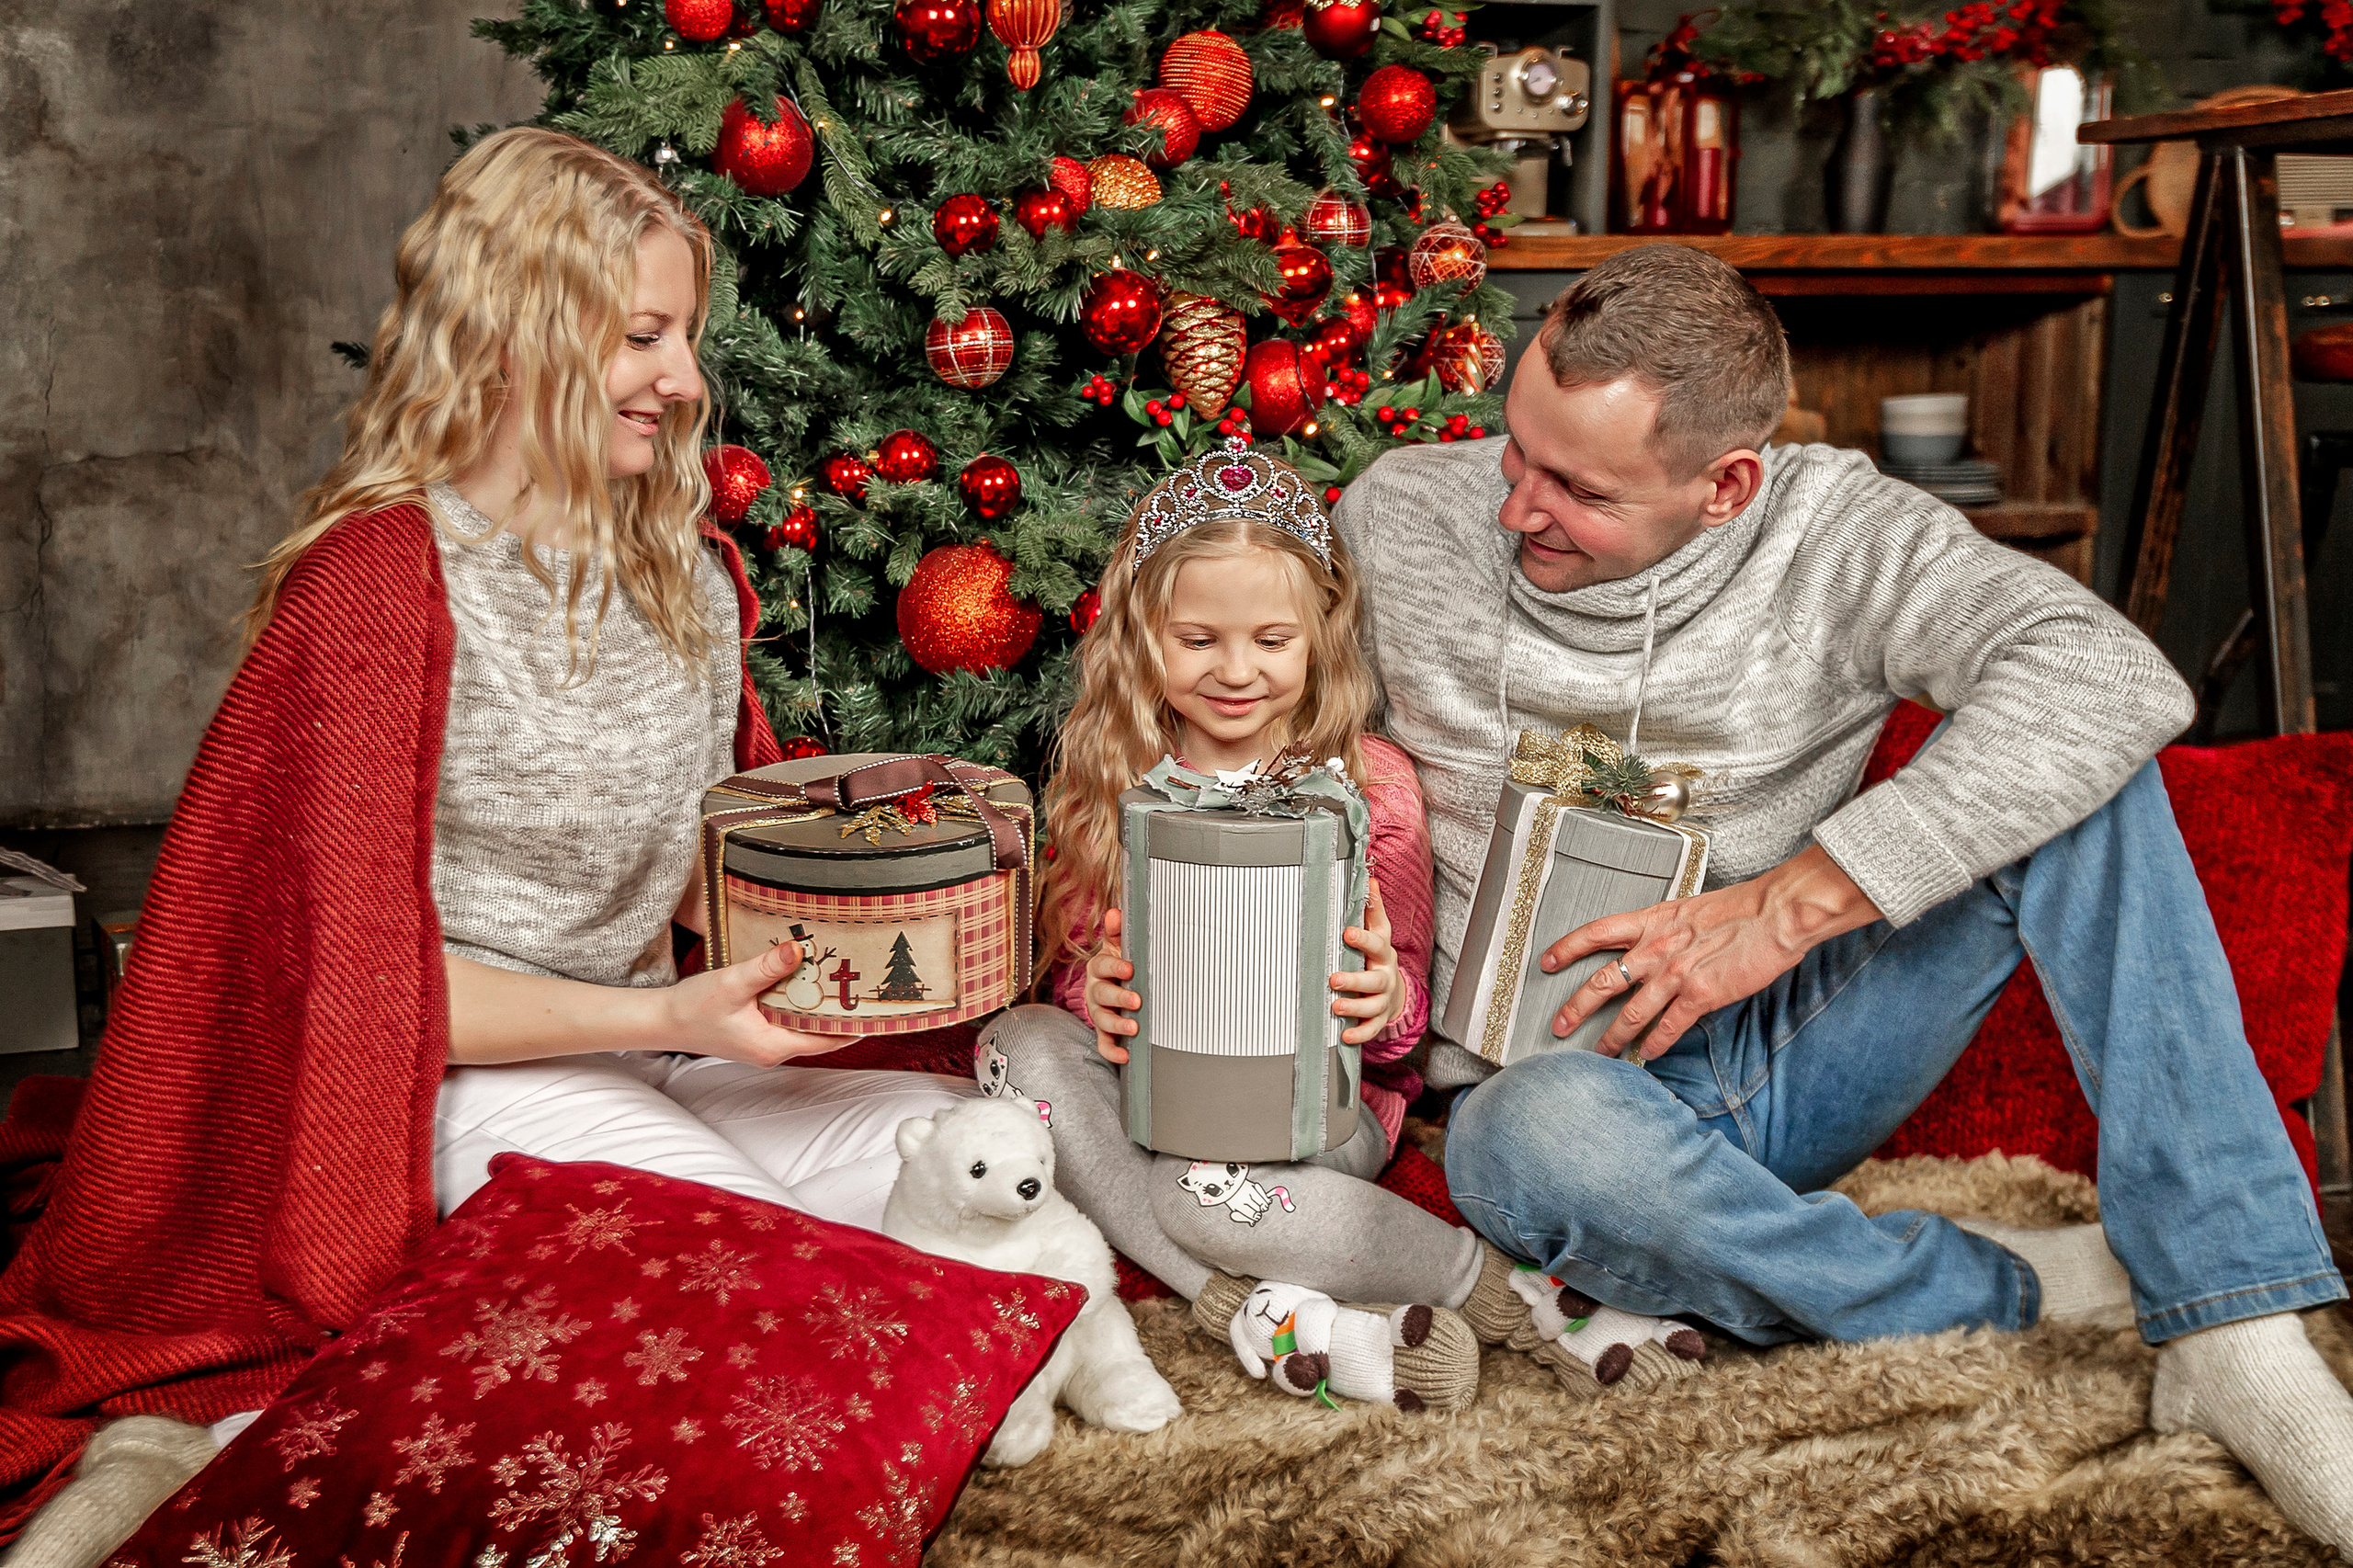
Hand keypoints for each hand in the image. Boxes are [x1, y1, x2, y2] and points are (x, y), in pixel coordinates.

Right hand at [651, 940, 846, 1067]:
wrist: (661, 1021)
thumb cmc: (692, 1009)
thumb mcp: (732, 983)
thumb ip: (767, 968)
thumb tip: (799, 950)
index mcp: (773, 1046)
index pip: (827, 1040)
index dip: (853, 1025)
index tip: (875, 1007)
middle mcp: (773, 1050)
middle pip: (819, 1034)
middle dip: (839, 1012)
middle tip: (861, 984)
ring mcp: (764, 1043)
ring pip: (802, 1026)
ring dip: (818, 1006)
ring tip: (840, 979)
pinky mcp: (755, 1033)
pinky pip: (786, 1020)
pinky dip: (798, 1003)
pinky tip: (803, 982)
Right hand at [1084, 906, 1139, 1064]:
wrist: (1115, 985)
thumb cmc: (1120, 964)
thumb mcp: (1119, 946)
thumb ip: (1118, 932)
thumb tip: (1116, 912)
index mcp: (1099, 968)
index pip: (1102, 966)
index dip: (1115, 967)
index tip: (1130, 969)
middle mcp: (1095, 990)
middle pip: (1101, 995)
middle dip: (1118, 999)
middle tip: (1136, 1001)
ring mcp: (1099, 1012)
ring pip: (1101, 1020)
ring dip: (1116, 1026)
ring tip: (1133, 1030)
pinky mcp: (1104, 1032)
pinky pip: (1103, 1044)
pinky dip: (1112, 1052)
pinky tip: (1125, 1057)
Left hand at [1331, 878, 1405, 1044]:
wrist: (1395, 990)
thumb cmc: (1378, 956)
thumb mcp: (1379, 932)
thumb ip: (1372, 909)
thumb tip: (1369, 879)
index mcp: (1383, 953)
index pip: (1377, 943)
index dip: (1363, 938)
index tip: (1347, 932)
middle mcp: (1385, 976)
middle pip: (1375, 979)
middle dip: (1355, 979)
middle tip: (1334, 979)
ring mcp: (1383, 1000)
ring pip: (1372, 1006)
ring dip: (1354, 1007)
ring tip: (1335, 1006)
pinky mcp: (1379, 1018)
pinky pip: (1371, 1029)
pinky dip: (1359, 1033)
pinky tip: (1345, 1035)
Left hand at [1541, 845, 1880, 1060]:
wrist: (1777, 913)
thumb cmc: (1743, 908)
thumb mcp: (1692, 909)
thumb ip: (1669, 930)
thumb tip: (1658, 946)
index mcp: (1653, 920)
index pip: (1597, 933)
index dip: (1567, 948)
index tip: (1547, 961)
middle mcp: (1656, 947)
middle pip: (1602, 981)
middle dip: (1575, 1007)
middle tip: (1558, 1025)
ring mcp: (1675, 973)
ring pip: (1630, 1012)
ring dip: (1612, 1038)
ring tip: (1599, 1054)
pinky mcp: (1700, 994)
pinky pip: (1668, 1026)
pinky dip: (1655, 1044)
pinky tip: (1647, 1055)